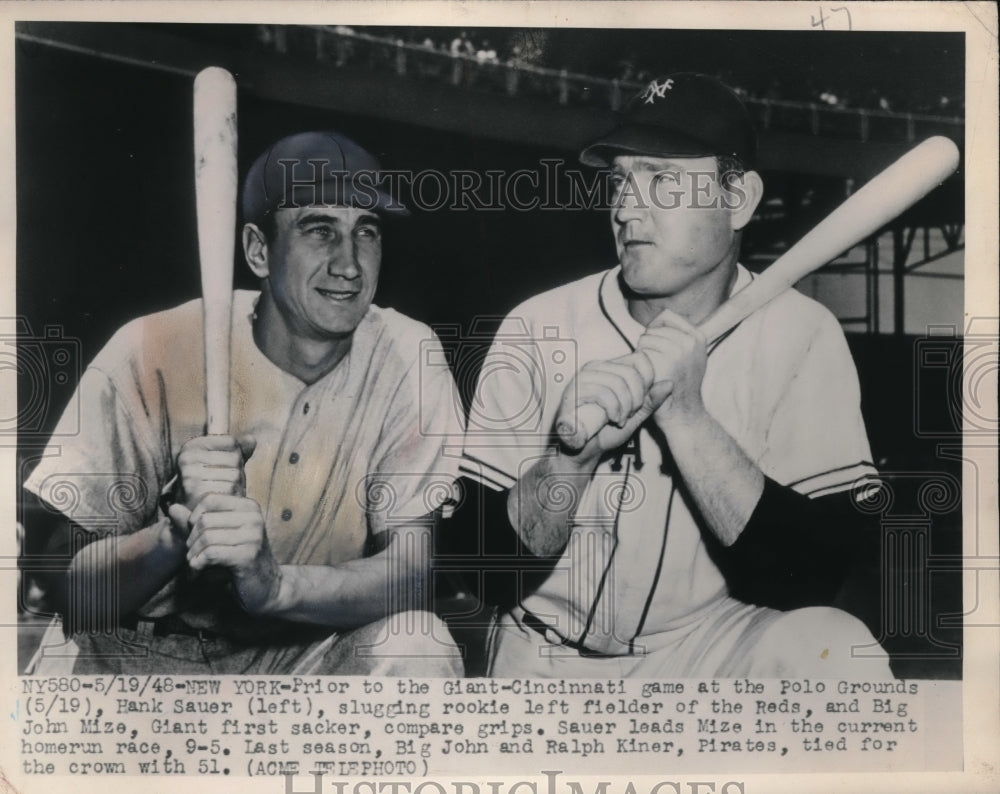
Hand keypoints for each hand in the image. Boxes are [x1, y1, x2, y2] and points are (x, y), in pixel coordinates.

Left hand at [167, 494, 281, 614]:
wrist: (266, 585)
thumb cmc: (241, 557)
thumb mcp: (223, 534)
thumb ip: (199, 521)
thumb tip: (172, 508)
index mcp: (249, 506)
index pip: (210, 499)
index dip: (195, 516)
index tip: (195, 533)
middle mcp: (254, 518)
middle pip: (205, 520)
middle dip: (192, 538)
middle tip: (193, 552)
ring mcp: (253, 536)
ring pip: (206, 537)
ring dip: (193, 553)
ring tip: (195, 561)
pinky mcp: (248, 556)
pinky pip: (211, 553)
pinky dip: (198, 562)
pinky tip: (198, 568)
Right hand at [175, 434, 256, 510]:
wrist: (193, 516)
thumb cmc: (211, 487)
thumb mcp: (222, 464)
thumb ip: (237, 450)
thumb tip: (252, 440)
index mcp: (192, 447)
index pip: (232, 442)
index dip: (235, 456)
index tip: (222, 468)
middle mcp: (188, 457)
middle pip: (235, 459)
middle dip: (235, 473)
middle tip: (222, 484)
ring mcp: (190, 473)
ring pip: (235, 475)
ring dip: (234, 487)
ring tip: (221, 493)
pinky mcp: (196, 490)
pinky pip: (230, 489)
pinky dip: (231, 497)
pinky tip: (220, 501)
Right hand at [555, 353, 672, 459]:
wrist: (582, 450)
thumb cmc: (606, 431)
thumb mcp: (635, 416)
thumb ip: (651, 401)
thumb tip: (669, 383)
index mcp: (612, 368)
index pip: (640, 360)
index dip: (647, 382)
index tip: (640, 403)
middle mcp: (596, 367)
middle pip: (630, 372)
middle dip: (636, 398)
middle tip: (630, 415)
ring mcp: (583, 377)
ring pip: (617, 382)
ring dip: (624, 406)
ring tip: (621, 420)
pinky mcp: (574, 390)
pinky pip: (602, 392)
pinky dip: (613, 409)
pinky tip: (613, 420)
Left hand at [635, 309, 707, 426]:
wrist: (683, 412)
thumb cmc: (681, 385)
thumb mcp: (692, 356)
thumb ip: (681, 335)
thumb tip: (661, 315)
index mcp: (698, 337)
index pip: (667, 315)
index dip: (656, 329)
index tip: (660, 348)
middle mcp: (690, 342)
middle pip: (654, 327)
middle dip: (649, 342)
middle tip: (656, 363)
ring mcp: (678, 351)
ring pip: (646, 338)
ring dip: (642, 352)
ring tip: (653, 369)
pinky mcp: (665, 363)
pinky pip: (641, 350)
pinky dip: (639, 361)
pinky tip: (647, 374)